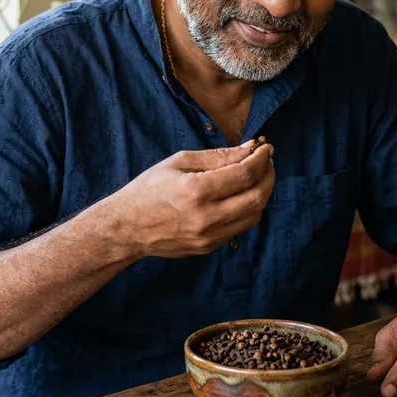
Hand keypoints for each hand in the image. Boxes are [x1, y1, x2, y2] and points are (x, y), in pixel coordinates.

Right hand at [115, 140, 274, 258]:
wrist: (127, 227)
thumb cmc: (149, 189)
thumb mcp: (179, 162)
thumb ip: (217, 156)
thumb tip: (249, 149)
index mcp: (197, 190)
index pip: (245, 174)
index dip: (261, 159)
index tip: (266, 149)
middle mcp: (206, 216)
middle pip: (257, 197)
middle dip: (268, 176)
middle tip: (266, 163)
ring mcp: (209, 236)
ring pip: (254, 215)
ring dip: (262, 194)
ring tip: (257, 178)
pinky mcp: (209, 247)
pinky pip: (240, 228)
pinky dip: (248, 209)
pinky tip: (241, 196)